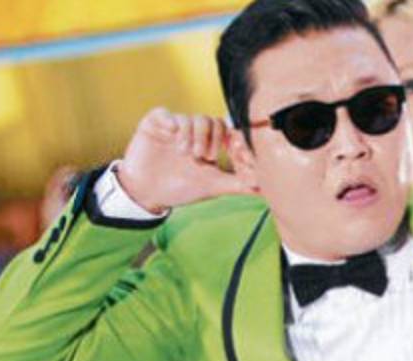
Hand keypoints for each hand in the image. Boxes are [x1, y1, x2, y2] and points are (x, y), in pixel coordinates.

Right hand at [118, 108, 251, 212]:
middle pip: (212, 121)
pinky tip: (172, 139)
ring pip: (192, 118)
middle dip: (211, 138)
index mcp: (209, 144)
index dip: (232, 139)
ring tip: (187, 153)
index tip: (234, 154)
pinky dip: (172, 124)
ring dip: (193, 135)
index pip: (227, 131)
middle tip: (205, 156)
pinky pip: (166, 114)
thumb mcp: (213, 186)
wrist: (147, 194)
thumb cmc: (181, 189)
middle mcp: (193, 133)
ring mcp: (174, 127)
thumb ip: (239, 184)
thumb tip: (265, 188)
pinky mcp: (155, 123)